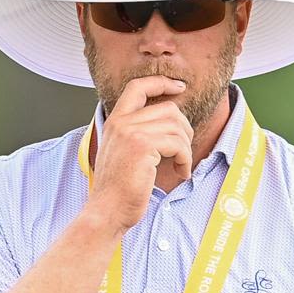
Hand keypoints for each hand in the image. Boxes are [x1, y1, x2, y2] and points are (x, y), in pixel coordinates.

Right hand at [85, 76, 193, 232]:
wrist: (108, 210)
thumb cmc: (118, 188)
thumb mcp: (123, 152)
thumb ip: (138, 133)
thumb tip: (171, 121)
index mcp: (115, 121)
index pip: (137, 87)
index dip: (161, 82)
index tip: (179, 87)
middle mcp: (121, 122)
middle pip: (168, 109)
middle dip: (185, 129)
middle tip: (184, 151)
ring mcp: (131, 132)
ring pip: (177, 127)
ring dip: (186, 148)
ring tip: (181, 166)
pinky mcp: (143, 146)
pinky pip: (178, 144)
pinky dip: (186, 159)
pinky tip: (181, 172)